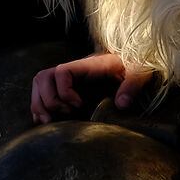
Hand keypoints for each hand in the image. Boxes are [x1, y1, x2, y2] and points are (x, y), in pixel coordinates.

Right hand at [30, 52, 155, 123]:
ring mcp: (69, 77)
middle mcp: (74, 69)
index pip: (62, 71)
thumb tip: (121, 104)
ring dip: (39, 104)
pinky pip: (43, 91)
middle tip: (64, 115)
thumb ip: (132, 85)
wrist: (132, 57)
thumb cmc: (136, 63)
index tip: (79, 106)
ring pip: (40, 84)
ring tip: (50, 121)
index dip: (64, 91)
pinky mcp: (68, 85)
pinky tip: (47, 120)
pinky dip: (40, 106)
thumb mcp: (140, 71)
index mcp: (89, 65)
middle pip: (43, 77)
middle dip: (47, 100)